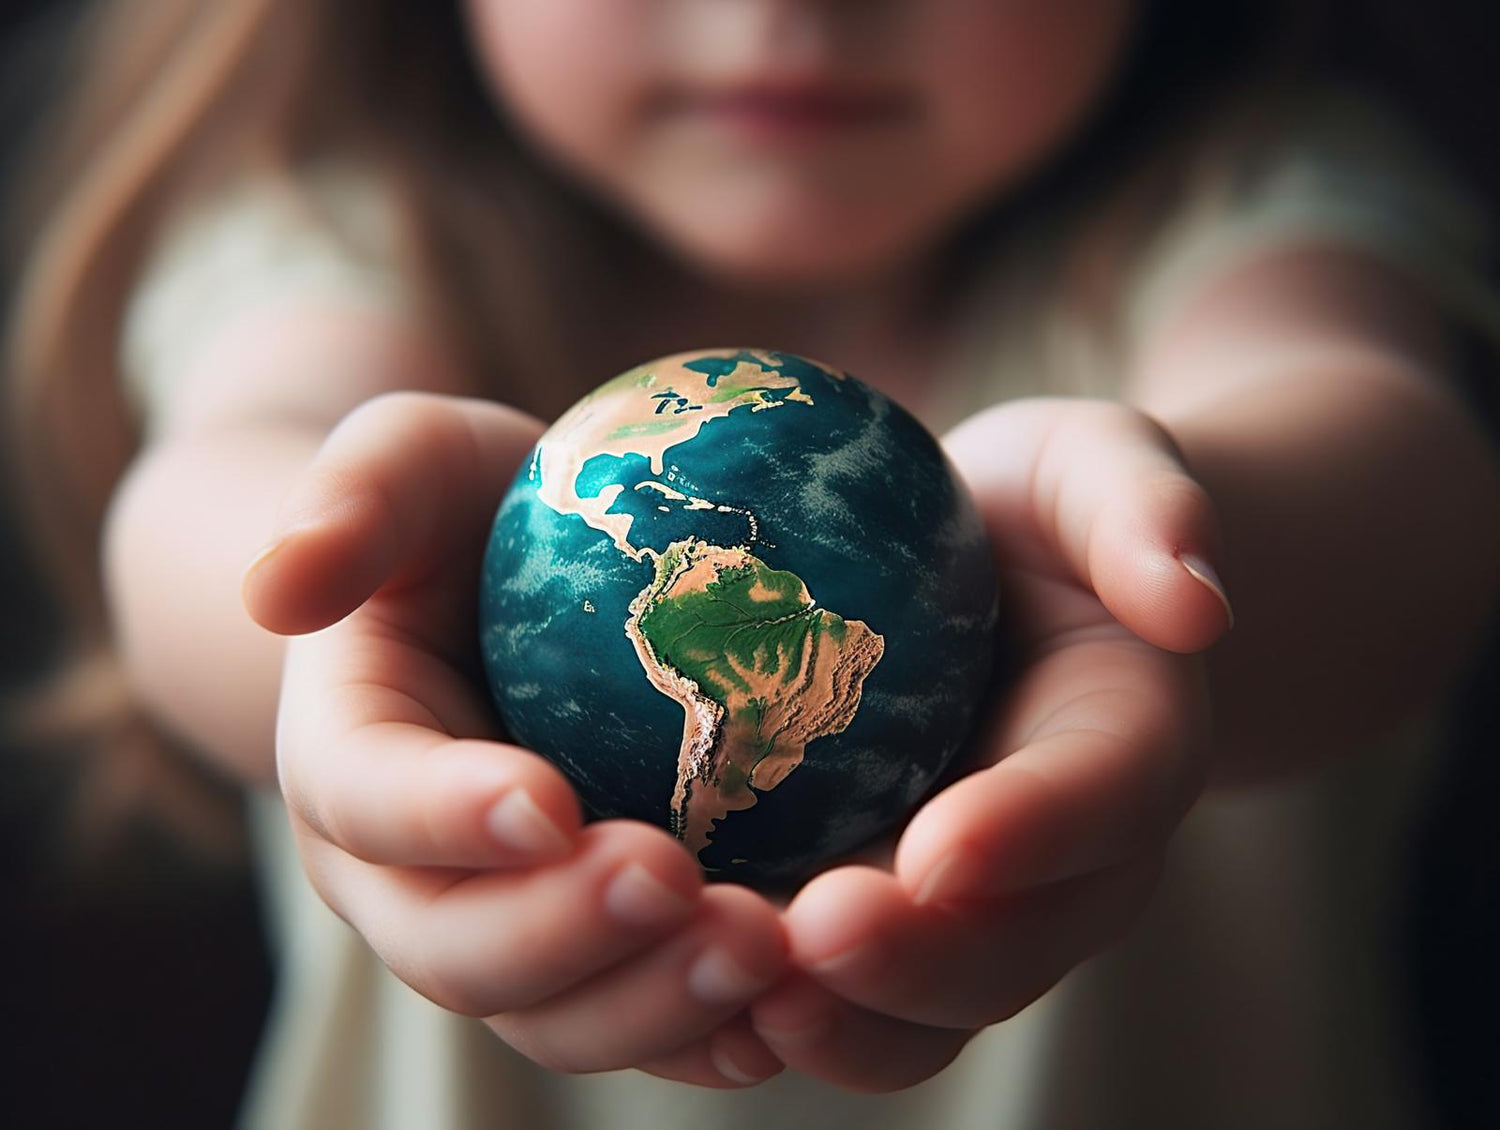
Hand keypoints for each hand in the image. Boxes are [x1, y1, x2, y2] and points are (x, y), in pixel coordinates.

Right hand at [243, 392, 788, 1086]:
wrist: (516, 586)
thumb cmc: (467, 513)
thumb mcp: (413, 461)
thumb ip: (354, 499)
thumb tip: (278, 586)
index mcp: (345, 758)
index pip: (368, 800)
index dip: (445, 816)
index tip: (548, 801)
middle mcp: (411, 875)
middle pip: (458, 950)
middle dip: (567, 937)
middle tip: (685, 888)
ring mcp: (506, 927)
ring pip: (555, 1016)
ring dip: (655, 1001)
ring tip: (764, 948)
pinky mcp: (599, 950)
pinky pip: (644, 1020)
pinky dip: (715, 1030)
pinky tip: (800, 998)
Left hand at [740, 398, 1232, 1090]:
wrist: (1002, 583)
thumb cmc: (1044, 516)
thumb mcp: (1097, 469)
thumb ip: (1144, 511)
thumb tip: (1194, 602)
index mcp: (1131, 747)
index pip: (1100, 799)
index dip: (1030, 834)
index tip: (939, 848)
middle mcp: (1063, 862)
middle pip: (1012, 946)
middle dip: (920, 960)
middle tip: (816, 932)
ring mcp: (971, 907)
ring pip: (928, 1009)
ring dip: (845, 1018)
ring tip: (746, 996)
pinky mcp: (886, 914)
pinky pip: (848, 994)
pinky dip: (779, 1010)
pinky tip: (687, 978)